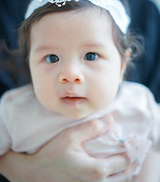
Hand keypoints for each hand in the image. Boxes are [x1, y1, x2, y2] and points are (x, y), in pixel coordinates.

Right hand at [0, 117, 133, 181]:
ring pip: (119, 181)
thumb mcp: (70, 136)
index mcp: (97, 170)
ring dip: (123, 169)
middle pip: (126, 173)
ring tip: (120, 156)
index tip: (126, 138)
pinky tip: (109, 165)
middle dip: (128, 159)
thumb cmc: (52, 154)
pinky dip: (115, 176)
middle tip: (126, 146)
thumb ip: (92, 127)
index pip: (125, 160)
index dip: (129, 148)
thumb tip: (110, 120)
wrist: (37, 174)